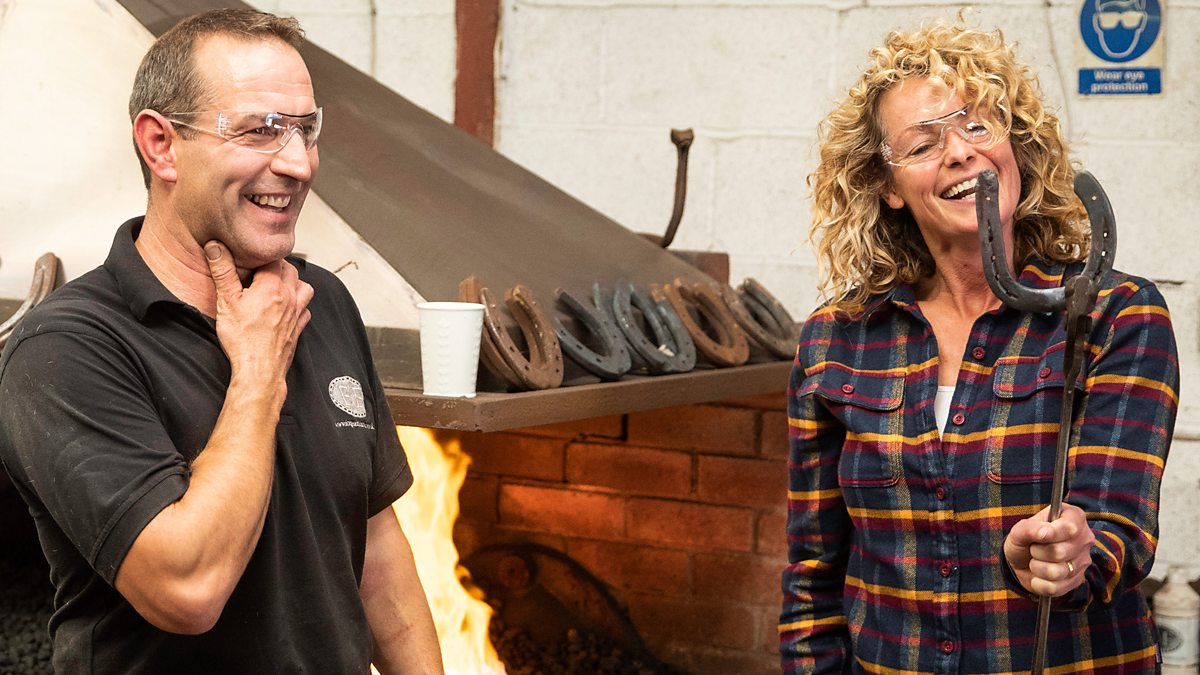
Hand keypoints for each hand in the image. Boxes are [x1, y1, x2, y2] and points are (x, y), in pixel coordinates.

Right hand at [204, 241, 312, 396]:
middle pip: (289, 269)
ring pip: (303, 286)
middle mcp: (290, 297)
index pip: (273, 258)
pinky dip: (298, 304)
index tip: (249, 260)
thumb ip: (222, 271)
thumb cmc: (243, 341)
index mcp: (273, 286)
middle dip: (275, 266)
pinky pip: (305, 309)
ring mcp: (297, 313)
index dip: (260, 256)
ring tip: (274, 286)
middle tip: (258, 271)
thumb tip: (216, 247)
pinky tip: (286, 308)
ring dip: (292, 283)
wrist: (259, 370)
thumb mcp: (226, 300)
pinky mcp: (298, 328)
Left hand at [1003, 503, 1094, 596]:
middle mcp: (1084, 539)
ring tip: (1037, 561)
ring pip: (1057, 572)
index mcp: (1074, 518)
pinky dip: (1039, 583)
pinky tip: (1039, 575)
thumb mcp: (1019, 529)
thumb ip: (1029, 528)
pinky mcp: (1077, 581)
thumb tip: (1045, 533)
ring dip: (1037, 568)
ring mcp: (1083, 561)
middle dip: (1038, 551)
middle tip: (1034, 548)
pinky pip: (1055, 587)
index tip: (1039, 535)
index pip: (1070, 528)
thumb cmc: (1025, 540)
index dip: (1051, 533)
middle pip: (1059, 552)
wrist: (1022, 561)